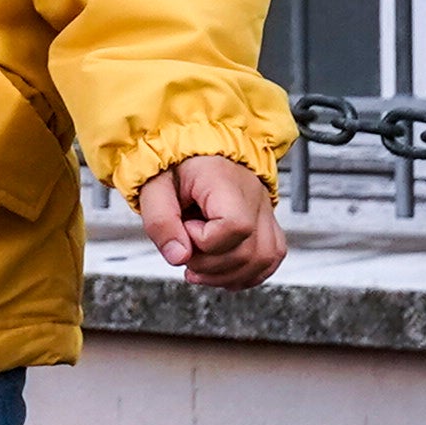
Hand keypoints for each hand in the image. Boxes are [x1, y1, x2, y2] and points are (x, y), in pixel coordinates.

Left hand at [132, 155, 287, 288]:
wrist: (193, 149)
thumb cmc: (175, 164)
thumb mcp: (154, 187)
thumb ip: (161, 221)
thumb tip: (178, 256)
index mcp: (225, 181)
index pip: (233, 226)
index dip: (203, 239)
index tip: (184, 226)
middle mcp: (252, 196)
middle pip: (248, 250)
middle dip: (208, 264)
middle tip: (184, 249)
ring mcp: (263, 210)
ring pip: (263, 259)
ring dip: (227, 275)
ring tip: (199, 267)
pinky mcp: (266, 222)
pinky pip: (271, 257)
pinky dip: (247, 273)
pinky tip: (223, 273)